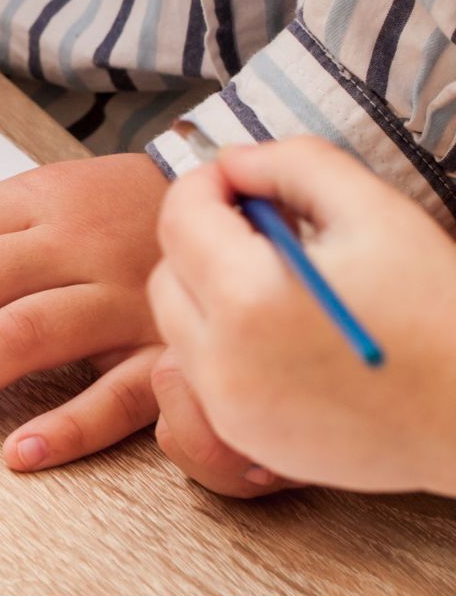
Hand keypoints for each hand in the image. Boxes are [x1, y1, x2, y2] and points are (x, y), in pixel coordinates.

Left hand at [0, 153, 168, 469]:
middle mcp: (77, 242)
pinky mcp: (171, 352)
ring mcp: (126, 296)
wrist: (254, 207)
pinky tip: (18, 455)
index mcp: (38, 199)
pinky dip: (67, 428)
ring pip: (24, 333)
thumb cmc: (129, 216)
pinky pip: (118, 395)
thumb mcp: (51, 202)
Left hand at [148, 138, 455, 495]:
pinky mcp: (242, 435)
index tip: (241, 179)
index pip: (180, 218)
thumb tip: (232, 160)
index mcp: (249, 297)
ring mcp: (226, 407)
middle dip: (202, 240)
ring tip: (281, 280)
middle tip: (265, 228)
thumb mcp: (377, 212)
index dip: (206, 184)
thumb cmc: (439, 309)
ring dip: (208, 291)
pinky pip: (203, 372)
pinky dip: (225, 342)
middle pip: (167, 275)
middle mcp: (221, 361)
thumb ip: (294, 166)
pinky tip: (286, 331)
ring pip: (177, 326)